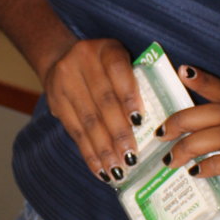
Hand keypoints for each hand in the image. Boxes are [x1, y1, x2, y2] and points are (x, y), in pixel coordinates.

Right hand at [43, 38, 144, 181]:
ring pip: (88, 121)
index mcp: (107, 49)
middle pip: (103, 101)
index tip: (139, 121)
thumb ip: (139, 82)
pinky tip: (101, 170)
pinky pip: (74, 132)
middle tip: (131, 157)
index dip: (128, 96)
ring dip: (104, 150)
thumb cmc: (106, 67)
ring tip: (118, 170)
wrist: (62, 57)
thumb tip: (164, 120)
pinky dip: (89, 154)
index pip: (118, 70)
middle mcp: (83, 61)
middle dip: (118, 133)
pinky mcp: (55, 102)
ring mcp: (65, 81)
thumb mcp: (121, 62)